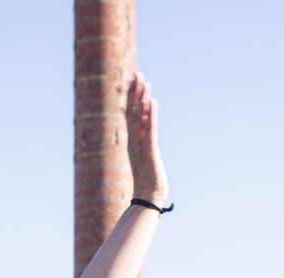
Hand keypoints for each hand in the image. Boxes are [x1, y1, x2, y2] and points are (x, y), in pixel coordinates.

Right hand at [126, 72, 167, 203]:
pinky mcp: (149, 151)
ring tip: (145, 82)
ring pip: (139, 117)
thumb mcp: (147, 158)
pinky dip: (150, 115)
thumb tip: (148, 134)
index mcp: (132, 141)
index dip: (131, 98)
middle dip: (135, 92)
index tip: (133, 81)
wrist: (148, 197)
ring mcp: (140, 145)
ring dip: (142, 98)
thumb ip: (146, 144)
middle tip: (138, 74)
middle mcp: (133, 140)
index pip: (131, 114)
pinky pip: (149, 130)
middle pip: (132, 111)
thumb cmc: (148, 180)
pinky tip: (152, 102)